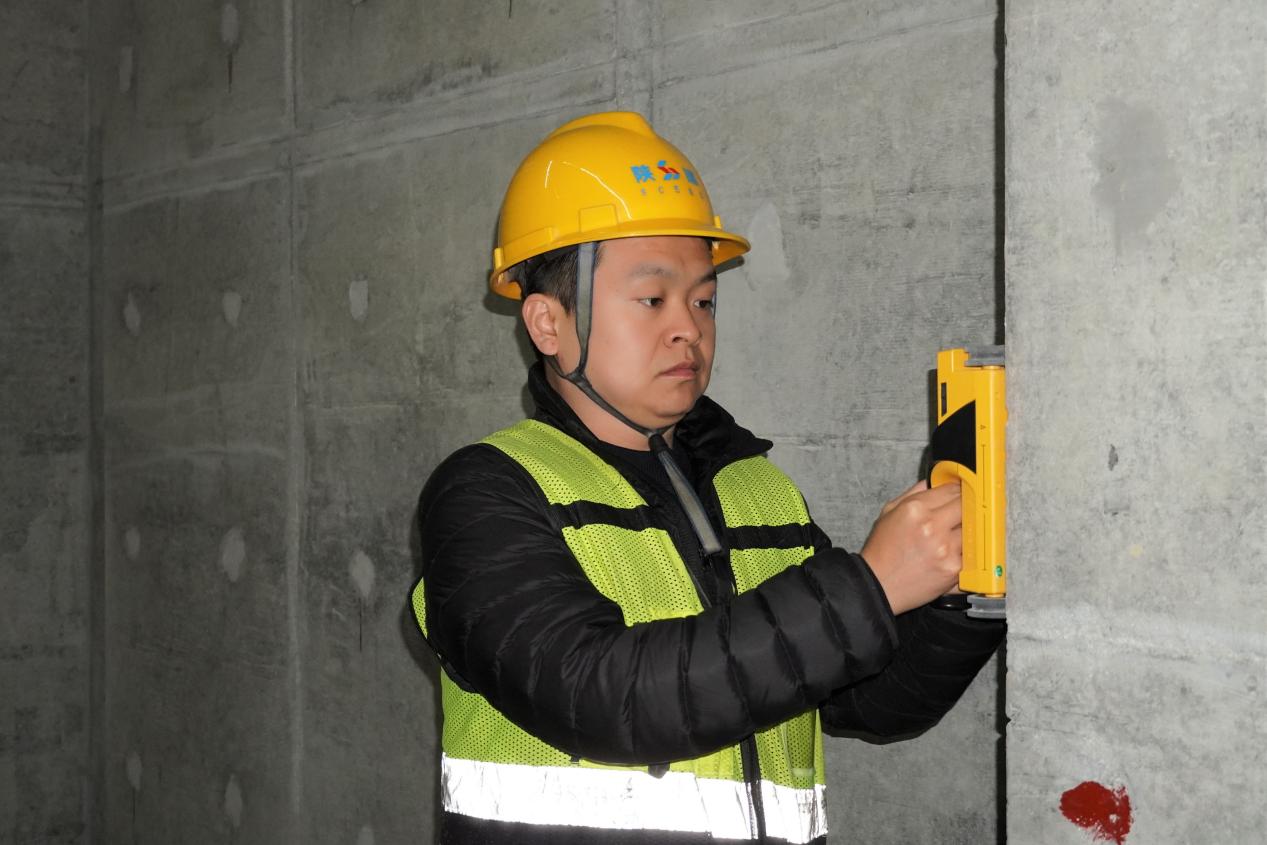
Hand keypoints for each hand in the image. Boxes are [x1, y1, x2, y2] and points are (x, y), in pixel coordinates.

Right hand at [859, 480, 962, 614]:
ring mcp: (946, 549)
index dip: (959, 490)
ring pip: (974, 529)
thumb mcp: (889, 513)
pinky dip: (968, 552)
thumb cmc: (881, 552)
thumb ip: (913, 494)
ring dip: (968, 530)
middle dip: (967, 507)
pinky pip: (972, 553)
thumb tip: (934, 483)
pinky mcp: (954, 569)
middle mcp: (933, 526)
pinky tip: (954, 553)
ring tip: (955, 536)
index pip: (952, 490)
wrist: (879, 586)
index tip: (962, 493)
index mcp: (916, 509)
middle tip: (962, 513)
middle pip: (968, 506)